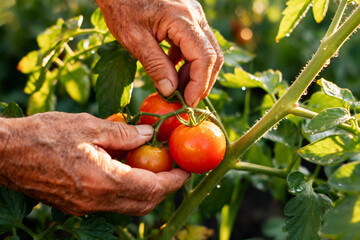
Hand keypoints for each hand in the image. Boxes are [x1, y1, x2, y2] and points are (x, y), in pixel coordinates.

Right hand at [0, 112, 189, 215]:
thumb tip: (148, 136)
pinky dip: (128, 189)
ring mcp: (85, 207)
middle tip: (175, 169)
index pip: (152, 188)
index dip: (174, 180)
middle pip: (144, 203)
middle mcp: (97, 201)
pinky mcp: (77, 205)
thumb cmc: (44, 135)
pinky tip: (127, 168)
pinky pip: (112, 202)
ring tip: (154, 167)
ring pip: (129, 205)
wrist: (6, 153)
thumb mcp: (89, 125)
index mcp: (104, 181)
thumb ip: (124, 133)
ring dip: (147, 189)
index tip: (186, 170)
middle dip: (164, 188)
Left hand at [96, 0, 223, 106]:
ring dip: (196, 75)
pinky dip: (189, 63)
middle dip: (201, 83)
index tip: (187, 103)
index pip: (205, 58)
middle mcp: (195, 16)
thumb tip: (170, 91)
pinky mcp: (188, 19)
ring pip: (208, 52)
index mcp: (182, 20)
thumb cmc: (121, 6)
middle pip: (213, 56)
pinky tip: (172, 72)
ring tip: (176, 90)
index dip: (199, 84)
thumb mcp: (134, 39)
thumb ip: (155, 65)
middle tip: (185, 101)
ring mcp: (194, 16)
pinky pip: (197, 45)